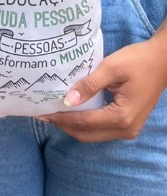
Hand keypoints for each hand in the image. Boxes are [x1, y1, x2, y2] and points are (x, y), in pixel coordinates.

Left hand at [43, 38, 166, 141]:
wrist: (162, 61)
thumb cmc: (138, 61)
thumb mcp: (111, 68)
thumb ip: (89, 85)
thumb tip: (66, 100)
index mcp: (121, 117)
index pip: (83, 122)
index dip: (61, 118)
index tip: (41, 112)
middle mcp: (125, 129)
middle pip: (86, 134)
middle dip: (63, 125)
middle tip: (42, 112)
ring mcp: (128, 129)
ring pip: (93, 134)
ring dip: (73, 125)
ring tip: (53, 111)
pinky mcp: (127, 124)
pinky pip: (101, 128)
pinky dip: (85, 122)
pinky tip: (72, 110)